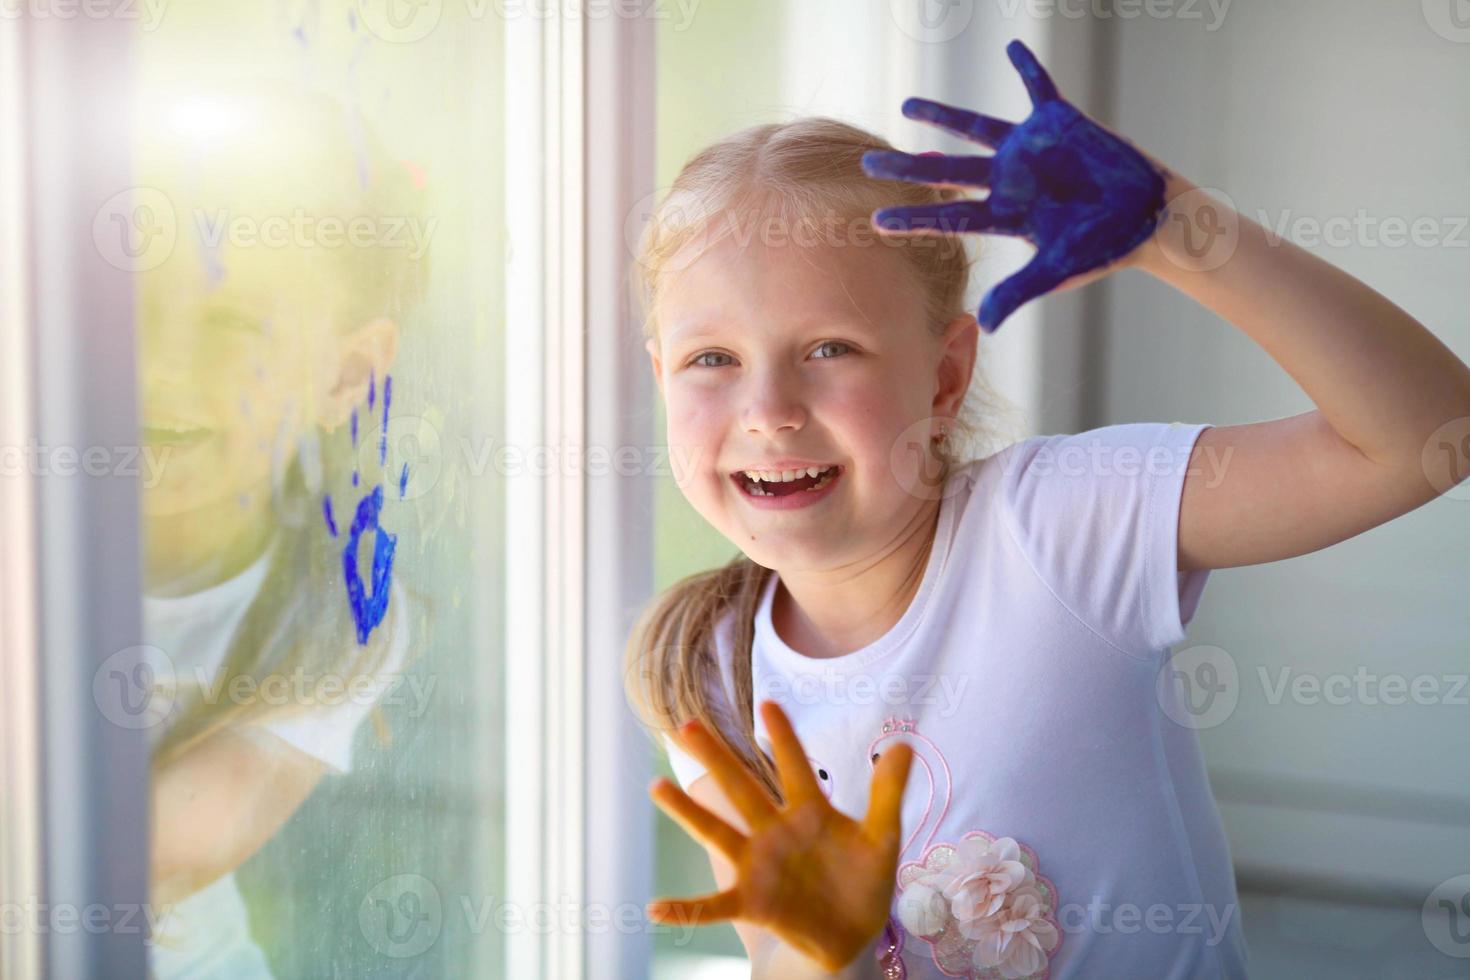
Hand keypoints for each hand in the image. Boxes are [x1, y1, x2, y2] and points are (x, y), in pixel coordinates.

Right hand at [647, 701, 914, 972]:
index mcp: (809, 811)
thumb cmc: (863, 880)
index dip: (784, 736)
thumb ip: (888, 793)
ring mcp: (760, 866)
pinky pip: (712, 907)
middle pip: (742, 788)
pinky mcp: (752, 903)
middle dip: (717, 758)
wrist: (854, 934)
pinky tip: (654, 908)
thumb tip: (905, 743)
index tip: (768, 702)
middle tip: (688, 725)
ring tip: (657, 787)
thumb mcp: (882, 837)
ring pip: (718, 833)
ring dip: (688, 813)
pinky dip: (684, 910)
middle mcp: (776, 831)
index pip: (794, 766)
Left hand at [861, 38, 1169, 333]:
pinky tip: (1012, 45)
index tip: (875, 219)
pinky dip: (1027, 67)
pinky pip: (1039, 87)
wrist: (1149, 218)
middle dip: (908, 166)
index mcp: (1005, 214)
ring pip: (976, 128)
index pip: (949, 216)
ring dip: (942, 116)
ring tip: (908, 105)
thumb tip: (985, 325)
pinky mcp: (1061, 123)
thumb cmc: (1105, 248)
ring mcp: (1031, 150)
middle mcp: (1009, 180)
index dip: (913, 217)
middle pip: (947, 170)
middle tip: (869, 162)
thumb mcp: (1058, 271)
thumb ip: (1019, 292)